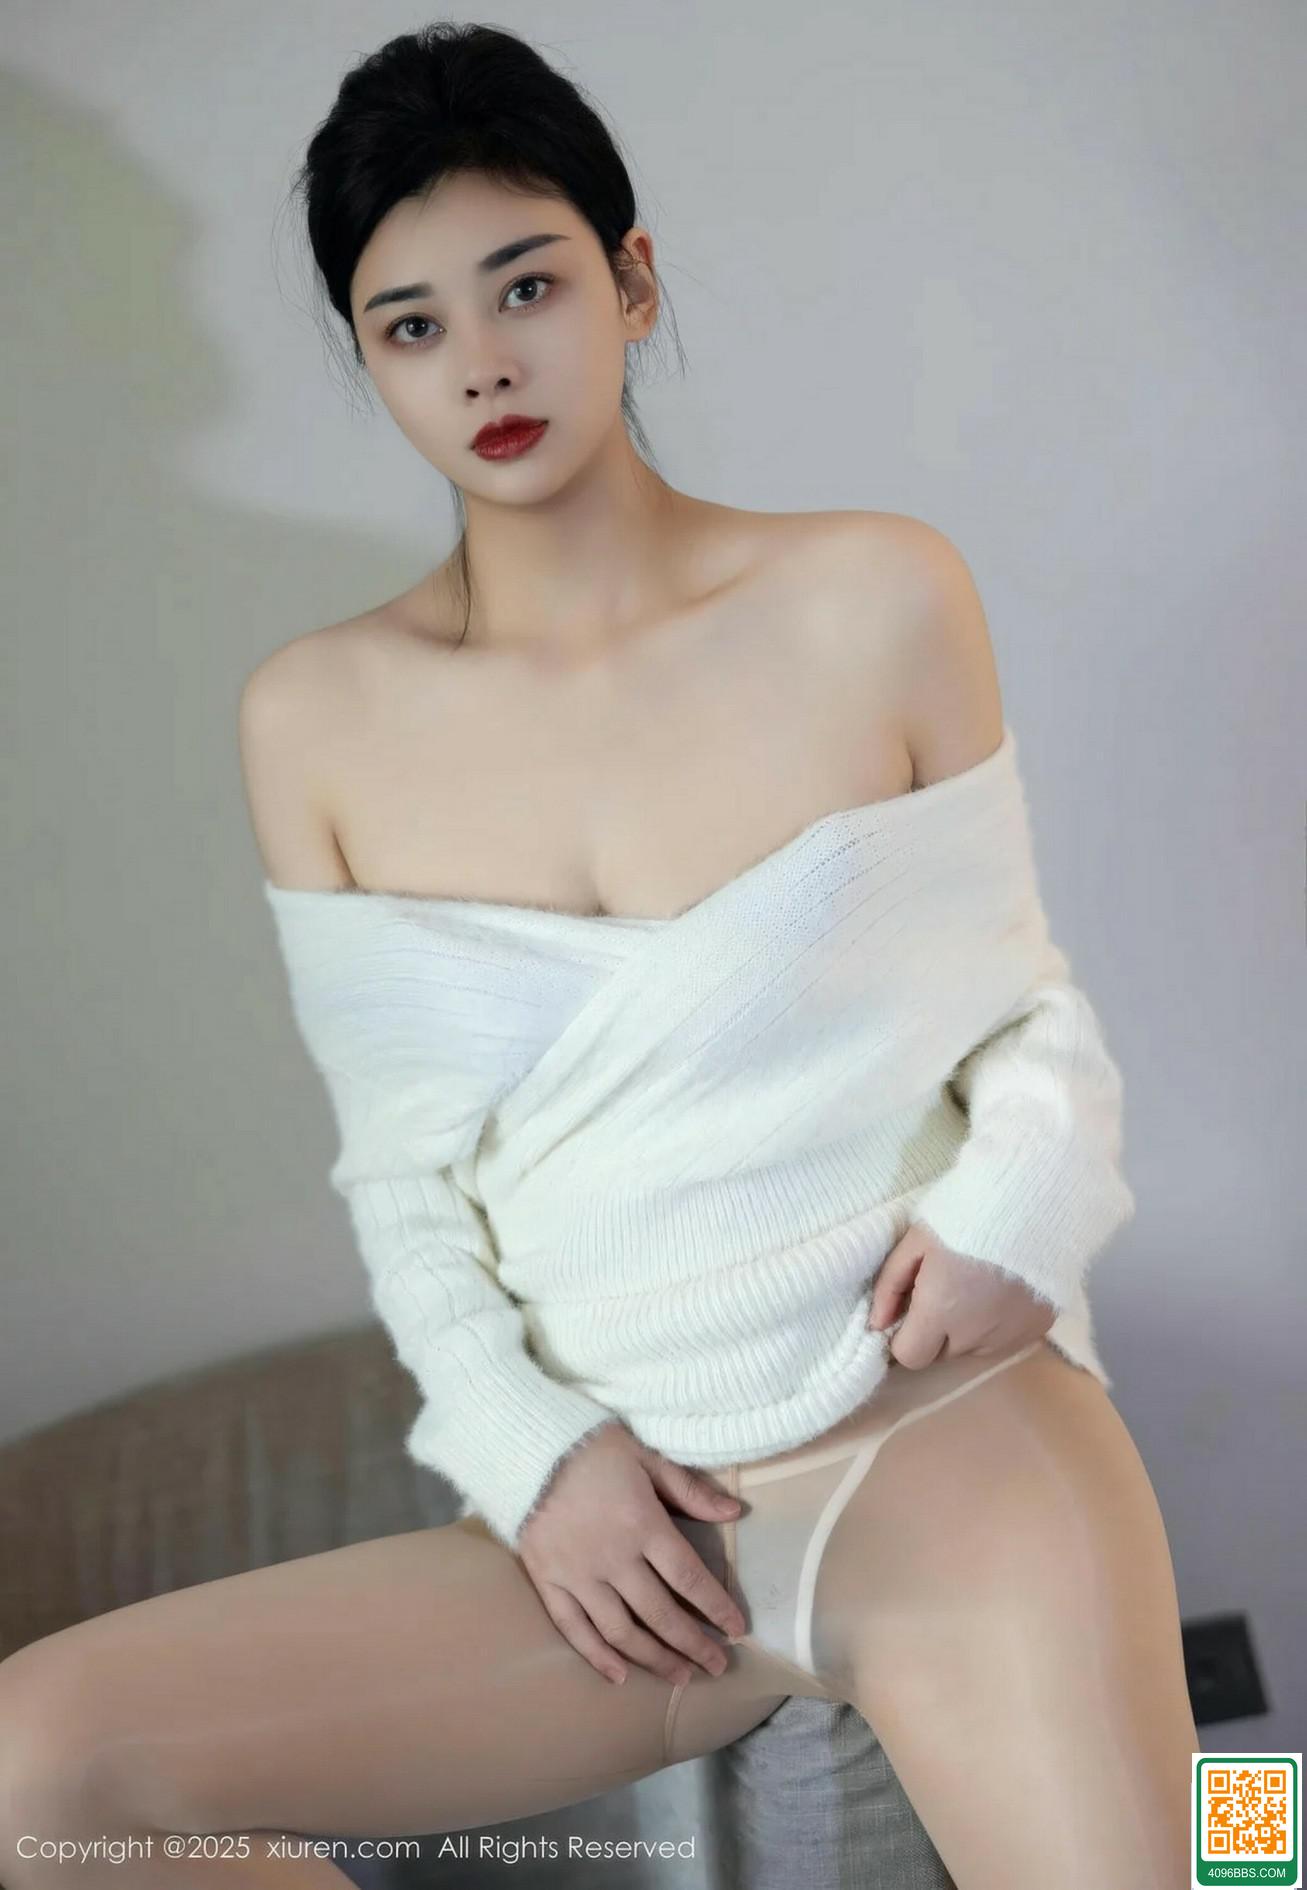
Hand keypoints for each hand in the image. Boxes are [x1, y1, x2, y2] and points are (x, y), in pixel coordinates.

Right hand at [517, 1420, 747, 1688]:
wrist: (525, 1446)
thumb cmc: (591, 1448)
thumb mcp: (646, 1456)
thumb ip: (689, 1490)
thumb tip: (736, 1513)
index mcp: (643, 1525)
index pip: (689, 1578)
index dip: (716, 1607)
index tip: (738, 1630)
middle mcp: (614, 1559)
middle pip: (661, 1614)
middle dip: (693, 1645)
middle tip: (717, 1666)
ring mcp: (578, 1575)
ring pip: (621, 1631)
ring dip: (654, 1659)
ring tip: (681, 1676)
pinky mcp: (547, 1581)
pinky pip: (573, 1629)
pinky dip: (597, 1656)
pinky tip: (619, 1676)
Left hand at [866, 1221, 1056, 1369]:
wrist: (1033, 1203)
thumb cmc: (966, 1216)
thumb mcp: (916, 1241)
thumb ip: (891, 1285)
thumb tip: (877, 1323)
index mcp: (940, 1313)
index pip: (910, 1356)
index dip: (905, 1337)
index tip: (911, 1311)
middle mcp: (974, 1337)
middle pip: (942, 1353)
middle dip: (936, 1331)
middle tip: (946, 1288)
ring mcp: (1010, 1337)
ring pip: (974, 1349)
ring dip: (968, 1329)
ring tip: (978, 1286)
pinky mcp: (1037, 1330)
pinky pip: (1005, 1340)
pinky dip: (998, 1324)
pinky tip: (1003, 1290)